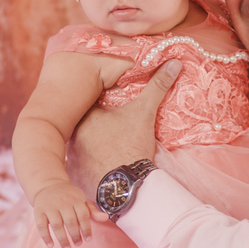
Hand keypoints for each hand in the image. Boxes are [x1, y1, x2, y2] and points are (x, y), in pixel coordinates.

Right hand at [32, 182, 105, 247]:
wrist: (48, 185)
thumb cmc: (68, 196)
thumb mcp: (81, 200)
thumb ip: (92, 211)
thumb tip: (106, 218)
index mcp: (75, 200)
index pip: (83, 215)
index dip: (86, 228)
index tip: (88, 239)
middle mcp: (62, 202)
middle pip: (70, 221)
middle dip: (75, 235)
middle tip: (78, 244)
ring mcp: (49, 207)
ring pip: (56, 225)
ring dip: (62, 238)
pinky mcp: (38, 211)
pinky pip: (41, 225)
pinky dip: (46, 236)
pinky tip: (51, 245)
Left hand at [66, 59, 182, 195]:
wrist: (128, 183)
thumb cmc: (132, 146)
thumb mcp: (144, 112)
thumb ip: (156, 86)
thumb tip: (173, 64)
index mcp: (86, 115)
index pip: (90, 99)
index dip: (103, 99)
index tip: (114, 102)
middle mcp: (74, 132)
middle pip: (86, 119)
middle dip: (98, 119)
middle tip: (114, 123)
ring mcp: (75, 152)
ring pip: (84, 138)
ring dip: (94, 138)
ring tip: (111, 139)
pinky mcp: (79, 170)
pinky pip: (83, 157)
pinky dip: (93, 155)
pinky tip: (106, 156)